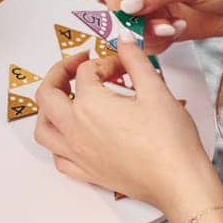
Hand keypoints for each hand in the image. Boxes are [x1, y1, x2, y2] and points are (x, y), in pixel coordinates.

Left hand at [34, 45, 219, 215]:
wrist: (179, 182)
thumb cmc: (170, 141)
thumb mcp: (155, 90)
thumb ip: (135, 60)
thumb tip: (124, 40)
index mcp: (90, 105)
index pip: (86, 72)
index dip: (106, 62)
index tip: (123, 64)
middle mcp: (75, 129)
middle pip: (47, 94)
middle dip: (58, 73)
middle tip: (75, 65)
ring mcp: (78, 154)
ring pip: (43, 129)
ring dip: (47, 109)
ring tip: (61, 99)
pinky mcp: (87, 174)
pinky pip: (58, 158)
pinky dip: (57, 144)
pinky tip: (69, 137)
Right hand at [101, 0, 222, 53]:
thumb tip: (126, 6)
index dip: (117, 6)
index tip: (130, 21)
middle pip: (118, 10)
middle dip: (137, 24)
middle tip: (162, 27)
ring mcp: (151, 4)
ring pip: (131, 28)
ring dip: (151, 33)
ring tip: (175, 27)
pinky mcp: (161, 23)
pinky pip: (146, 39)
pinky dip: (159, 41)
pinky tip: (180, 30)